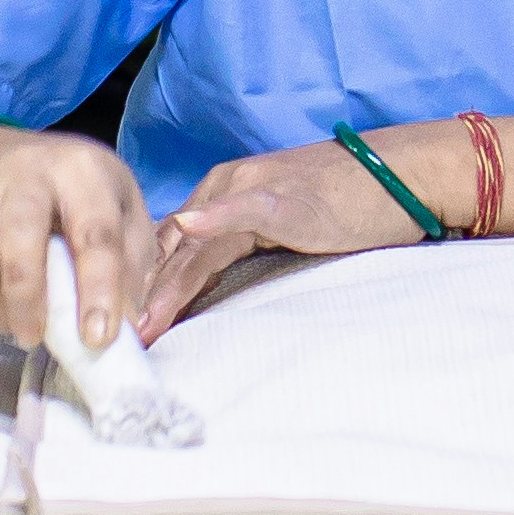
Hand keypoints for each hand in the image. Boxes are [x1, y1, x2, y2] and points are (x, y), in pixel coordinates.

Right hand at [0, 126, 154, 352]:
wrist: (26, 160)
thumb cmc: (88, 198)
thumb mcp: (127, 217)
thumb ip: (130, 268)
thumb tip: (124, 327)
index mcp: (85, 171)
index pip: (94, 232)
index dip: (97, 289)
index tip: (97, 338)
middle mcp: (31, 171)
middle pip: (20, 235)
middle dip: (28, 297)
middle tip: (39, 339)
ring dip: (1, 306)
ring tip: (25, 329)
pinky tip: (8, 310)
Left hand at [139, 127, 455, 341]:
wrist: (396, 174)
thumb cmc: (345, 206)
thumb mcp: (277, 229)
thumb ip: (237, 249)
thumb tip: (202, 290)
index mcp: (221, 194)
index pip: (168, 249)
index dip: (141, 288)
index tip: (120, 329)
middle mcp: (225, 186)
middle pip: (171, 252)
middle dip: (141, 297)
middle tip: (117, 340)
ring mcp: (251, 190)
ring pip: (195, 245)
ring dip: (165, 286)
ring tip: (142, 324)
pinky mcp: (282, 198)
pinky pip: (242, 210)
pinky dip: (214, 219)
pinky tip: (190, 227)